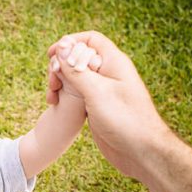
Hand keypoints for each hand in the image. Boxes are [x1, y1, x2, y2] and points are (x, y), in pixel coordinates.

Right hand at [45, 31, 172, 177]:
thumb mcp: (96, 92)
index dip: (70, 42)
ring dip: (61, 81)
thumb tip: (61, 46)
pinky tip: (55, 105)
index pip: (90, 40)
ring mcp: (103, 90)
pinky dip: (65, 95)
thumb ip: (77, 69)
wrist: (140, 151)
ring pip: (76, 76)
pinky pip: (77, 92)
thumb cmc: (124, 120)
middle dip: (61, 65)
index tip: (51, 55)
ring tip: (51, 96)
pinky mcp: (97, 106)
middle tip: (52, 82)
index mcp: (114, 62)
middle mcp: (109, 73)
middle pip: (80, 57)